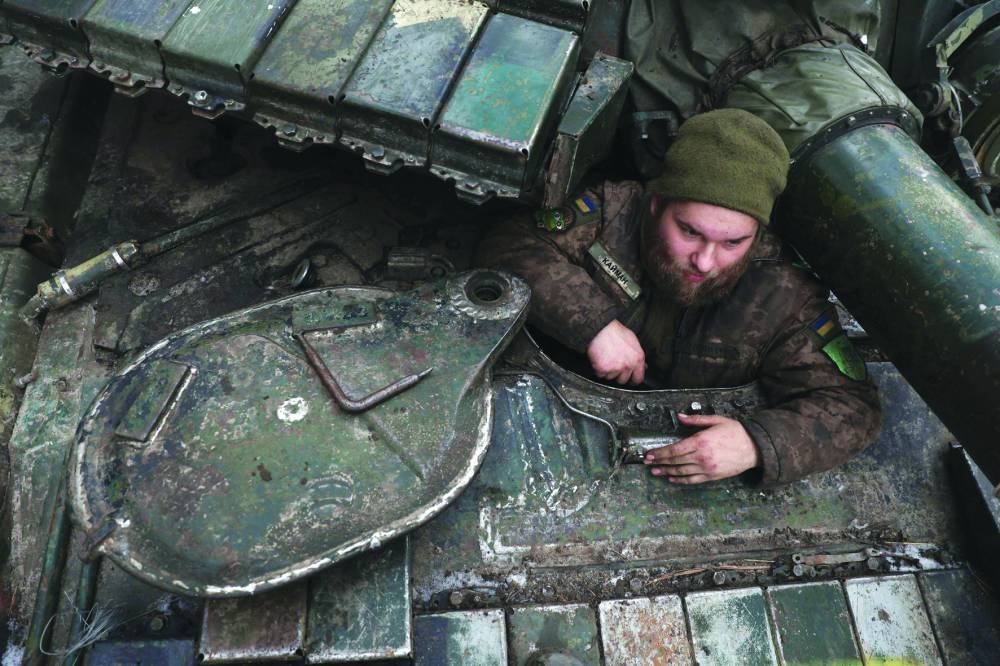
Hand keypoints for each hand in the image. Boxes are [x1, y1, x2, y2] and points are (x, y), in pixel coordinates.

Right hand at [587, 320, 645, 384]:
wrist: (602, 328)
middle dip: (618, 375)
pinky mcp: (603, 369)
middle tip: (613, 364)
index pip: (638, 379)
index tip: (629, 379)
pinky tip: (600, 358)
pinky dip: (598, 369)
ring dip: (607, 371)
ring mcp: (615, 368)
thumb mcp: (633, 342)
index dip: (632, 380)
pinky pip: (600, 375)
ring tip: (606, 358)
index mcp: (638, 359)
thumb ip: (638, 357)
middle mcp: (628, 365)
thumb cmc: (616, 332)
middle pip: (623, 380)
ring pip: (610, 378)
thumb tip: (643, 366)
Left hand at [644, 414, 760, 483]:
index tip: (649, 455)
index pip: (674, 450)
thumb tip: (679, 417)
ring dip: (667, 472)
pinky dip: (681, 480)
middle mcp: (701, 457)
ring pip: (681, 472)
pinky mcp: (712, 476)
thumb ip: (696, 420)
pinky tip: (672, 479)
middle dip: (659, 462)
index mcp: (700, 441)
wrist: (754, 447)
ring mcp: (707, 468)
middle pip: (675, 461)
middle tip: (647, 463)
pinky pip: (693, 480)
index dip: (660, 453)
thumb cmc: (735, 431)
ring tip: (655, 472)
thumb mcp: (715, 420)